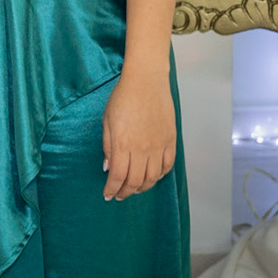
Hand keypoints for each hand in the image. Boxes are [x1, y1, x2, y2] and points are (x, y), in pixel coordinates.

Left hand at [101, 67, 175, 200]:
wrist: (146, 82)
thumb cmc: (122, 98)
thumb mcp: (106, 121)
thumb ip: (108, 146)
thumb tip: (108, 168)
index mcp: (123, 144)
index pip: (118, 176)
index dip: (112, 189)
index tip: (108, 195)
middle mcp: (142, 149)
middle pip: (135, 181)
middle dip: (126, 192)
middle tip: (120, 195)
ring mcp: (158, 146)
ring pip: (153, 177)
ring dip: (142, 187)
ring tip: (134, 189)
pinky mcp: (170, 141)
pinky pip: (167, 166)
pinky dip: (160, 176)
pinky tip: (152, 177)